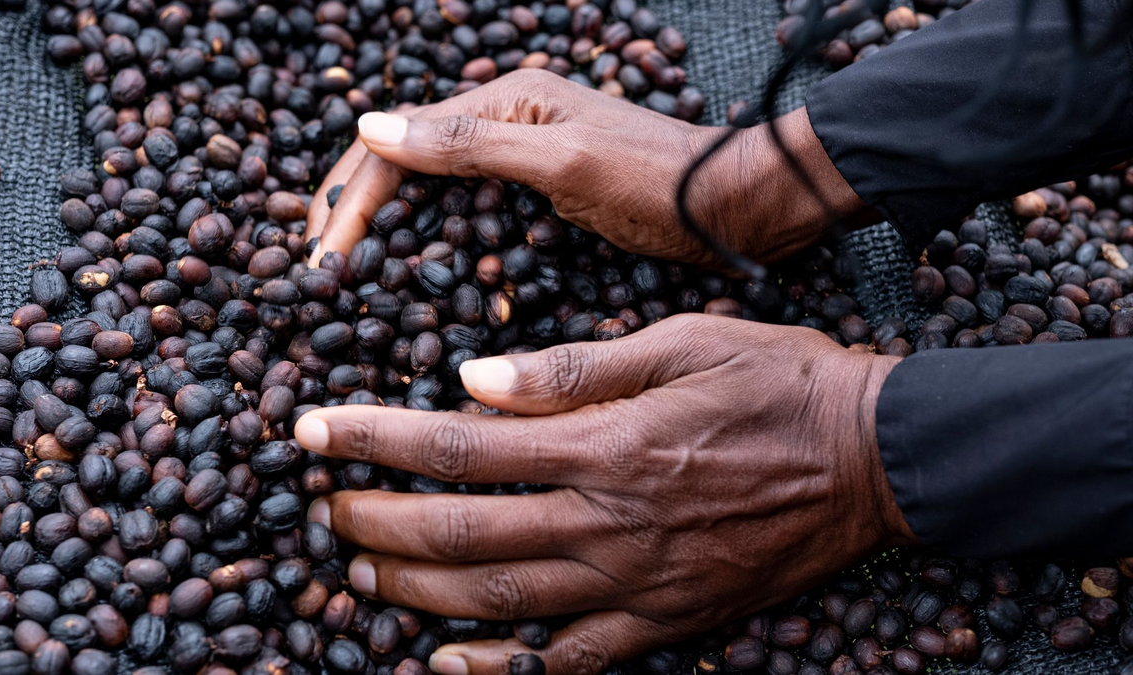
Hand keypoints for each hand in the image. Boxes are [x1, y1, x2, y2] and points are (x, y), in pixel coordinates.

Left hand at [294, 314, 914, 674]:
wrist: (873, 459)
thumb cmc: (780, 382)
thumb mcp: (681, 341)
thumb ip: (573, 370)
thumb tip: (474, 382)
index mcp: (607, 445)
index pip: (458, 447)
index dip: (373, 440)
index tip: (313, 433)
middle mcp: (609, 522)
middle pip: (460, 536)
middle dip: (374, 524)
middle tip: (322, 510)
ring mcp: (636, 583)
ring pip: (497, 602)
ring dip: (413, 593)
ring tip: (357, 574)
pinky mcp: (666, 621)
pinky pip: (566, 662)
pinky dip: (499, 669)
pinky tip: (443, 664)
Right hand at [305, 69, 867, 269]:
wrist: (734, 209)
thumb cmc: (659, 181)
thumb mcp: (564, 160)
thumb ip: (471, 144)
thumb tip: (371, 127)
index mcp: (503, 102)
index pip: (398, 143)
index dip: (351, 198)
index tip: (319, 258)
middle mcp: (503, 125)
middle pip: (403, 165)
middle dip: (355, 214)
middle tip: (316, 272)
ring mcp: (520, 162)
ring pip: (429, 194)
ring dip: (388, 232)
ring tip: (349, 278)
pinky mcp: (538, 198)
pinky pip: (468, 218)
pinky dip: (437, 248)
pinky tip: (421, 281)